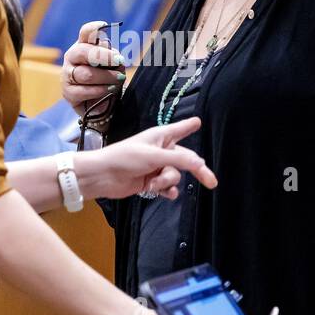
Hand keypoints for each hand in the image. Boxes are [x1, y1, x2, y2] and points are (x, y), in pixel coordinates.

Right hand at [61, 20, 125, 112]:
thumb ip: (112, 57)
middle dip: (104, 56)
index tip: (103, 25)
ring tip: (119, 79)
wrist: (101, 103)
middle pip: (83, 52)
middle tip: (120, 61)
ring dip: (106, 76)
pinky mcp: (68, 93)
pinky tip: (110, 89)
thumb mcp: (112, 64)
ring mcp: (67, 75)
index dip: (93, 28)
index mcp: (83, 45)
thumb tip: (115, 58)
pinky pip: (84, 91)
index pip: (85, 33)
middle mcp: (72, 57)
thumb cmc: (107, 78)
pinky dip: (100, 90)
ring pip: (86, 74)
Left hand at [76, 117, 216, 199]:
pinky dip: (165, 191)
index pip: (180, 129)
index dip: (189, 126)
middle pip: (186, 160)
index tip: (198, 122)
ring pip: (175, 176)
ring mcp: (156, 167)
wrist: (103, 176)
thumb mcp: (153, 156)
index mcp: (161, 137)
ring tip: (152, 183)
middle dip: (196, 171)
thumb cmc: (125, 157)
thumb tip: (200, 164)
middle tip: (211, 182)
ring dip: (166, 182)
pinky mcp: (150, 182)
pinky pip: (167, 187)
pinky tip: (161, 192)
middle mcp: (161, 150)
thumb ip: (178, 161)